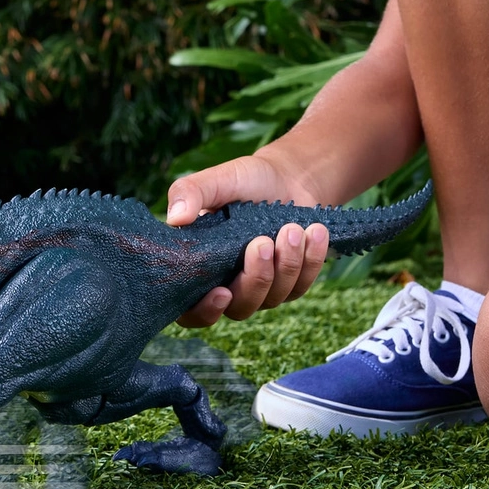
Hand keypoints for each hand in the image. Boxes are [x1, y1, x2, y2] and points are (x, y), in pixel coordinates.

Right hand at [166, 150, 330, 327]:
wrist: (286, 176)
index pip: (192, 311)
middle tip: (262, 242)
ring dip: (285, 264)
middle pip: (240, 307)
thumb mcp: (215, 180)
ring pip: (274, 298)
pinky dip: (310, 260)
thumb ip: (190, 193)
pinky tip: (313, 233)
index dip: (204, 311)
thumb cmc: (243, 181)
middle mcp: (229, 284)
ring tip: (292, 229)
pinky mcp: (292, 283)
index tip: (221, 291)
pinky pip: (301, 285)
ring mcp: (262, 288)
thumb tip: (175, 218)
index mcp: (200, 268)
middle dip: (255, 278)